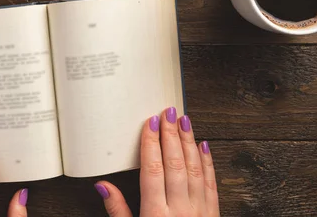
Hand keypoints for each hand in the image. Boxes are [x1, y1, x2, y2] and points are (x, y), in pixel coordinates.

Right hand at [95, 109, 219, 215]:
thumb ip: (117, 210)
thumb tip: (103, 185)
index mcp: (156, 214)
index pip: (152, 170)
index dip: (151, 144)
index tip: (149, 123)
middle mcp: (180, 210)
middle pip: (175, 164)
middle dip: (171, 135)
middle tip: (167, 111)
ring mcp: (199, 212)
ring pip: (195, 168)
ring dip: (189, 141)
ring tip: (184, 119)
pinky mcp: (213, 215)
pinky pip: (212, 183)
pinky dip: (208, 162)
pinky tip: (203, 145)